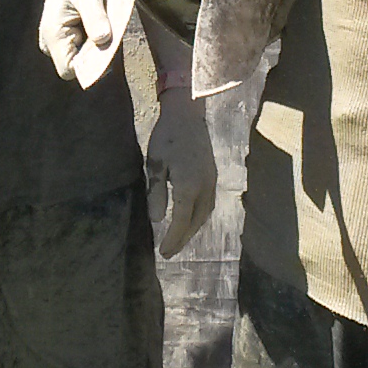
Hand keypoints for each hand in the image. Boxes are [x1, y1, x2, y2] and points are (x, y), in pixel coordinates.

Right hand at [37, 0, 125, 88]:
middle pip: (78, 65)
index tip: (107, 51)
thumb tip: (102, 40)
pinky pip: (85, 45)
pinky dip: (96, 37)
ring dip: (97, 45)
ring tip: (104, 21)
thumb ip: (95, 17)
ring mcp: (60, 36)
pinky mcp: (69, 31)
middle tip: (108, 31)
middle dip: (96, 55)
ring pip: (83, 55)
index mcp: (52, 33)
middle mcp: (52, 39)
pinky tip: (102, 20)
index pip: (70, 69)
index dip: (90, 67)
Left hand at [142, 83, 215, 256]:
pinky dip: (198, 218)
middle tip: (170, 253)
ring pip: (204, 215)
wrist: (188, 114)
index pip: (180, 221)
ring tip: (179, 240)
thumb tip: (157, 221)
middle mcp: (204, 188)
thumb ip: (156, 194)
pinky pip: (208, 205)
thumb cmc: (167, 137)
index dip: (173, 239)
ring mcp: (212, 182)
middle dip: (182, 239)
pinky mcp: (213, 176)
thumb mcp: (154, 165)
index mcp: (189, 186)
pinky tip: (190, 220)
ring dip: (192, 230)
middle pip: (195, 222)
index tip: (163, 253)